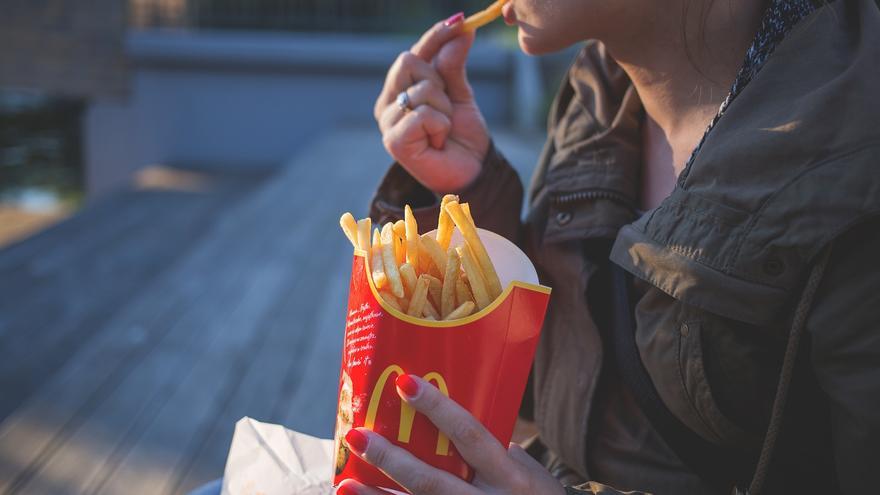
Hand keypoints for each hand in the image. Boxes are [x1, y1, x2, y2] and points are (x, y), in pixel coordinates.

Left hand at [337, 375, 564, 494]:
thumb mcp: (524, 470)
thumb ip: (487, 449)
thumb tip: (439, 419)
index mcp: (509, 475)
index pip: (470, 435)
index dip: (438, 409)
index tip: (404, 382)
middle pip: (432, 481)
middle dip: (390, 458)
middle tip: (356, 435)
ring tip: (344, 482)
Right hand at [374, 15, 490, 193]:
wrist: (471, 173)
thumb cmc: (462, 138)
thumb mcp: (460, 94)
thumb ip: (454, 64)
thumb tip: (461, 29)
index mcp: (399, 90)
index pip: (412, 53)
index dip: (434, 36)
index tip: (460, 21)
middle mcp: (387, 104)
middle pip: (408, 61)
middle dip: (439, 81)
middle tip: (447, 108)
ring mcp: (387, 123)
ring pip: (421, 89)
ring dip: (444, 109)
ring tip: (444, 131)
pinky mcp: (394, 142)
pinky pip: (423, 114)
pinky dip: (440, 125)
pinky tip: (438, 142)